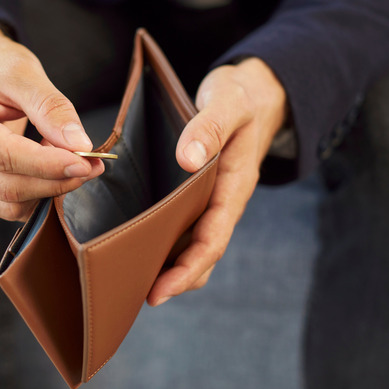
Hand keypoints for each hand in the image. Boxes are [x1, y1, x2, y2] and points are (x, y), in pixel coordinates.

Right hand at [0, 19, 103, 220]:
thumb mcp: (22, 71)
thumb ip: (51, 106)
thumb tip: (79, 145)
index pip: (2, 155)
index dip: (46, 164)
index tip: (84, 162)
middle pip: (6, 186)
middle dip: (54, 180)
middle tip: (91, 165)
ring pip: (8, 204)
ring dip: (48, 189)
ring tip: (71, 160)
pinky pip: (7, 207)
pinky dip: (37, 194)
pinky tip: (51, 170)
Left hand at [147, 58, 286, 305]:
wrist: (254, 93)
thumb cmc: (241, 98)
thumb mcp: (228, 103)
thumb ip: (209, 128)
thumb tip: (188, 160)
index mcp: (234, 186)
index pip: (214, 239)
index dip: (189, 269)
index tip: (162, 289)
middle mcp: (224, 200)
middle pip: (203, 253)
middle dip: (176, 278)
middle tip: (138, 295)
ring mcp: (212, 199)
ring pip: (193, 244)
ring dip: (170, 265)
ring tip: (135, 281)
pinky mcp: (200, 193)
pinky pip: (185, 225)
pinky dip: (165, 241)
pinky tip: (139, 246)